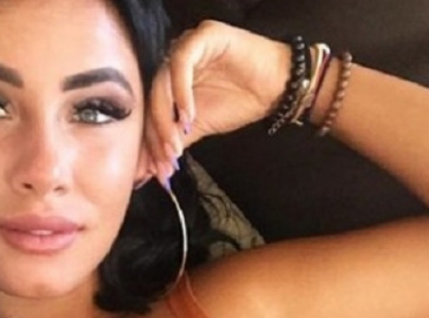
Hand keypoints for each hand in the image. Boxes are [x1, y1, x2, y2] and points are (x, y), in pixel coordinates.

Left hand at [143, 21, 289, 184]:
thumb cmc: (241, 101)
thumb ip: (175, 141)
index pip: (150, 109)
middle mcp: (173, 61)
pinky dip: (181, 91)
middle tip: (166, 159)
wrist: (278, 87)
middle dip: (157, 133)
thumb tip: (150, 168)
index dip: (150, 141)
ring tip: (175, 144)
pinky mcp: (202, 36)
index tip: (154, 170)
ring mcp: (186, 46)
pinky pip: (182, 62)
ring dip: (165, 116)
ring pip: (162, 81)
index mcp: (168, 79)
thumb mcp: (201, 126)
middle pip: (152, 97)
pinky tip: (187, 117)